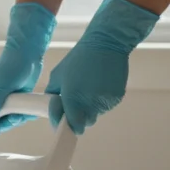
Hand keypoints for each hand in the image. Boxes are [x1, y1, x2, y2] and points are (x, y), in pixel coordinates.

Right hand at [0, 2, 55, 135]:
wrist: (28, 54)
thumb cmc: (12, 67)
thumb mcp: (2, 86)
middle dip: (5, 123)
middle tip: (15, 119)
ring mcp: (2, 100)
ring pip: (6, 118)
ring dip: (16, 120)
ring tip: (24, 115)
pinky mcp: (14, 100)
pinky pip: (16, 113)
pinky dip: (23, 115)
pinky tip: (29, 114)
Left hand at [46, 0, 158, 134]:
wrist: (106, 43)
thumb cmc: (77, 59)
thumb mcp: (57, 76)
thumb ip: (52, 96)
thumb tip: (54, 112)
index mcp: (73, 99)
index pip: (73, 126)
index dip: (68, 126)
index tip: (65, 123)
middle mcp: (90, 103)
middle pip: (85, 122)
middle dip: (79, 117)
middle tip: (76, 103)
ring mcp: (106, 101)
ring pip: (96, 114)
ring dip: (90, 108)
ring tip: (89, 89)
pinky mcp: (117, 97)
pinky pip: (106, 106)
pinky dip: (101, 101)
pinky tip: (99, 85)